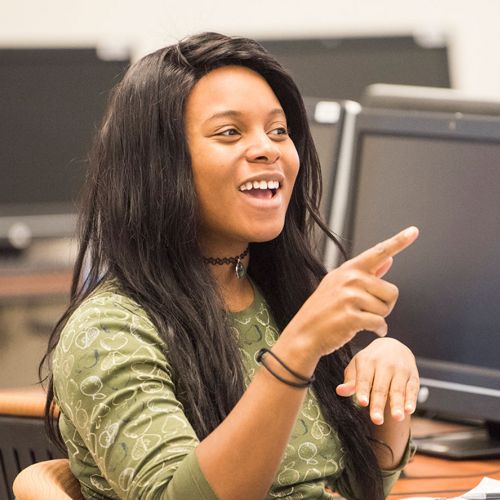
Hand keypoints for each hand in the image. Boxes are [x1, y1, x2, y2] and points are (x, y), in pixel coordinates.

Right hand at [286, 226, 418, 359]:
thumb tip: (389, 260)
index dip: (398, 241)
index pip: (378, 252)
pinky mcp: (351, 316)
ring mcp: (349, 297)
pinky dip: (378, 330)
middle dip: (385, 305)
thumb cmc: (323, 311)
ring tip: (359, 319)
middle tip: (366, 311)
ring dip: (378, 319)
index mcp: (349, 269)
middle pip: (392, 291)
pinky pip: (379, 323)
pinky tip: (367, 331)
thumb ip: (367, 273)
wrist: (304, 334)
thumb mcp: (340, 286)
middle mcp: (350, 279)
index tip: (414, 231)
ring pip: (386, 309)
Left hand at [336, 338, 419, 424]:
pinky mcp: (413, 376)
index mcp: (367, 361)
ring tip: (397, 417)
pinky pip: (412, 389)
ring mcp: (400, 369)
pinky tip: (409, 410)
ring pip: (398, 389)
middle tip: (377, 420)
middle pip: (381, 387)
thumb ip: (350, 380)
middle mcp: (385, 364)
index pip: (364, 378)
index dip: (363, 390)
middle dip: (379, 404)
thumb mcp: (358, 365)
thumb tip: (339, 391)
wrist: (394, 345)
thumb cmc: (371, 360)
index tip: (362, 402)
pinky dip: (411, 399)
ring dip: (397, 404)